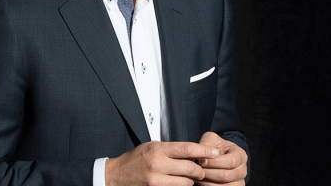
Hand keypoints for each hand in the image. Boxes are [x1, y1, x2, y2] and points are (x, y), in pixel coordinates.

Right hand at [105, 141, 220, 185]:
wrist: (115, 176)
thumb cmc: (134, 160)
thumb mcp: (151, 147)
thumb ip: (170, 149)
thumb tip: (193, 151)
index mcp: (158, 149)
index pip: (187, 148)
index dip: (204, 151)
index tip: (215, 152)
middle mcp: (157, 164)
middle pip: (190, 168)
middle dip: (200, 170)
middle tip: (202, 170)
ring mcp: (156, 179)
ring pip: (186, 182)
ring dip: (191, 181)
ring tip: (189, 178)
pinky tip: (179, 183)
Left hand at [195, 132, 247, 184]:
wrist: (219, 156)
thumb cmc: (215, 147)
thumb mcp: (211, 139)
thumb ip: (207, 143)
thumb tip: (202, 156)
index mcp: (241, 155)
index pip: (231, 161)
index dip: (215, 162)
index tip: (201, 161)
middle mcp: (242, 170)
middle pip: (226, 176)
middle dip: (209, 173)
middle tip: (198, 170)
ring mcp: (239, 182)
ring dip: (208, 182)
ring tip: (198, 176)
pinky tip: (202, 181)